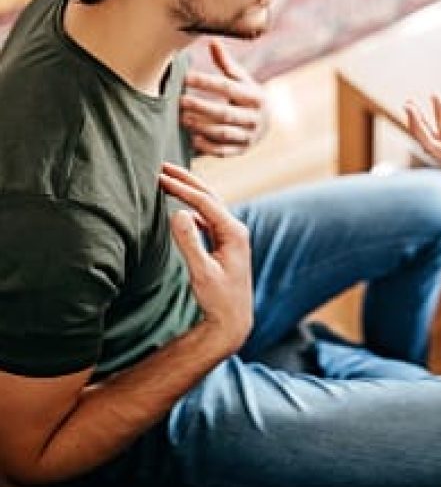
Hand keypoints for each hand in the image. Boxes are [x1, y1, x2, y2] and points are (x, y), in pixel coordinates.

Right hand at [159, 162, 252, 352]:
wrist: (233, 320)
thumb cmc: (218, 299)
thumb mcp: (201, 272)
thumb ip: (189, 242)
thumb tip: (177, 212)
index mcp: (234, 232)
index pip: (204, 202)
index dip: (181, 188)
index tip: (160, 177)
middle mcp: (236, 229)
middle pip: (209, 196)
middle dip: (186, 180)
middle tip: (162, 166)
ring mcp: (232, 235)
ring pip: (208, 206)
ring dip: (189, 192)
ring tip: (168, 179)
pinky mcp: (226, 242)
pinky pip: (207, 218)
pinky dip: (192, 208)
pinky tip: (180, 207)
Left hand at [181, 39, 268, 156]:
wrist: (266, 124)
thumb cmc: (248, 97)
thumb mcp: (242, 80)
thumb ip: (226, 64)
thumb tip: (212, 41)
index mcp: (256, 97)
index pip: (228, 88)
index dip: (206, 82)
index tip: (186, 76)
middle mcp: (255, 117)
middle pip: (225, 112)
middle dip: (201, 106)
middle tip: (180, 101)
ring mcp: (249, 136)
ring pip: (223, 132)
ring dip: (201, 126)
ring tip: (183, 118)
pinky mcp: (242, 150)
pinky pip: (224, 151)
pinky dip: (208, 146)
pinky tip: (193, 138)